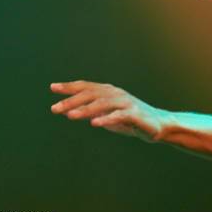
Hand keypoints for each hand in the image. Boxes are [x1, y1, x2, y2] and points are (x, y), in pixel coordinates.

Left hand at [50, 80, 166, 141]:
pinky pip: (118, 115)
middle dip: (72, 100)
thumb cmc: (130, 120)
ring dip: (85, 109)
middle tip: (55, 108)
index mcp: (109, 92)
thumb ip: (89, 111)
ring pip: (103, 103)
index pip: (86, 86)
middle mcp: (117, 94)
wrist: (158, 125)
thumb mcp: (106, 114)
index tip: (53, 88)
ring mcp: (126, 103)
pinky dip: (106, 118)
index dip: (70, 86)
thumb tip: (67, 110)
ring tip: (69, 115)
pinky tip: (94, 123)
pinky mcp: (134, 114)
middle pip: (91, 94)